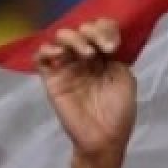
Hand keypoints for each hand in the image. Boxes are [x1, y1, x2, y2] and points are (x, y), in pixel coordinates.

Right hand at [34, 18, 136, 161]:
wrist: (104, 138)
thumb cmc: (119, 112)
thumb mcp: (126, 80)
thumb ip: (116, 59)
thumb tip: (104, 44)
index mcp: (105, 57)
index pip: (101, 30)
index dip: (105, 29)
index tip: (113, 45)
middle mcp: (85, 58)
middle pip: (82, 30)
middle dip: (93, 32)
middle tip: (103, 49)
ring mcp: (67, 67)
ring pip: (61, 37)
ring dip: (74, 38)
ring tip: (87, 53)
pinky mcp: (51, 79)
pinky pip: (41, 57)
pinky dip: (47, 50)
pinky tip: (59, 54)